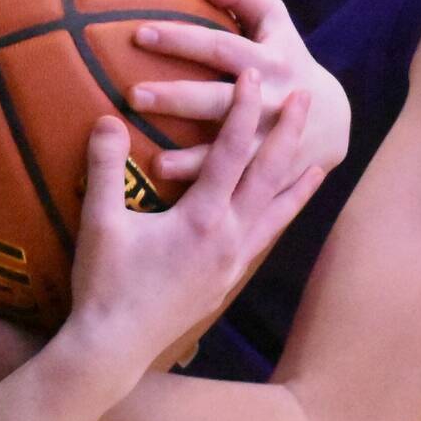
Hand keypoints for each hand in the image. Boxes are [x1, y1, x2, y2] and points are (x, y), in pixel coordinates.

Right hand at [60, 71, 323, 362]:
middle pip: (269, 175)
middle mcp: (228, 238)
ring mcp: (232, 261)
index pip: (230, 152)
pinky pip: (266, 238)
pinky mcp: (227, 280)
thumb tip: (107, 120)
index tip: (254, 74)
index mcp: (201, 219)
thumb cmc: (105, 283)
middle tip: (307, 97)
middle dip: (288, 133)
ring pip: (277, 211)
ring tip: (321, 158)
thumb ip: (105, 167)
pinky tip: (285, 213)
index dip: (242, 110)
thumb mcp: (99, 221)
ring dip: (298, 180)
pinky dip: (283, 218)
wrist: (115, 347)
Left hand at [125, 0, 350, 180]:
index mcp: (269, 60)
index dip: (182, 39)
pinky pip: (234, 183)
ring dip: (192, 158)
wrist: (328, 117)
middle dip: (178, 98)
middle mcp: (272, 101)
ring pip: (229, 150)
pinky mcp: (268, 173)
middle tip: (134, 94)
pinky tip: (168, 187)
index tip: (140, 34)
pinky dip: (203, 187)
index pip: (220, 46)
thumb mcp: (272, 19)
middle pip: (219, 100)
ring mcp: (271, 141)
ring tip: (155, 162)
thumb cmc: (283, 55)